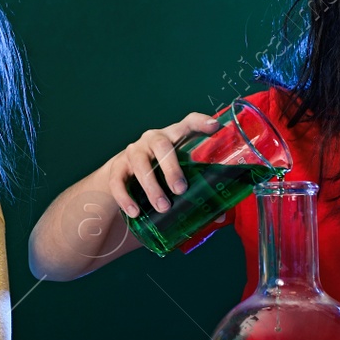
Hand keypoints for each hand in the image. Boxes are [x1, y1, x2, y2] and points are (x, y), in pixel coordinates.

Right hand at [105, 112, 219, 217]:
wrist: (126, 173)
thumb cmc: (162, 171)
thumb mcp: (180, 173)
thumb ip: (199, 190)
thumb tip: (222, 217)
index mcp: (175, 136)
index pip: (189, 122)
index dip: (201, 122)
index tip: (214, 127)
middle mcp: (153, 139)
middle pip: (162, 146)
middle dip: (171, 168)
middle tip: (180, 189)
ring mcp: (134, 151)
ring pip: (140, 164)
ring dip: (152, 187)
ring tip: (163, 207)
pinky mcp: (117, 166)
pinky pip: (118, 180)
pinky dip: (126, 197)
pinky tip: (135, 212)